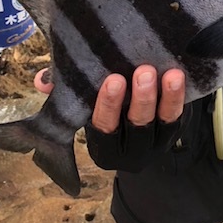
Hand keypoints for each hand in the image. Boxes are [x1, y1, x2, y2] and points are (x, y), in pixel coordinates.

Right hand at [34, 65, 185, 132]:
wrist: (143, 112)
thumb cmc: (110, 103)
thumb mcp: (87, 100)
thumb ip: (67, 90)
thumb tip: (42, 80)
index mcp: (104, 146)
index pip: (105, 129)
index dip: (109, 106)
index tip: (113, 79)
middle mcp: (131, 151)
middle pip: (137, 126)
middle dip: (141, 99)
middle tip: (143, 71)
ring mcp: (157, 142)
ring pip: (164, 121)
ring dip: (167, 97)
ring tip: (169, 73)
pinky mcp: (176, 130)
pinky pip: (180, 115)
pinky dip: (180, 96)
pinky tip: (179, 75)